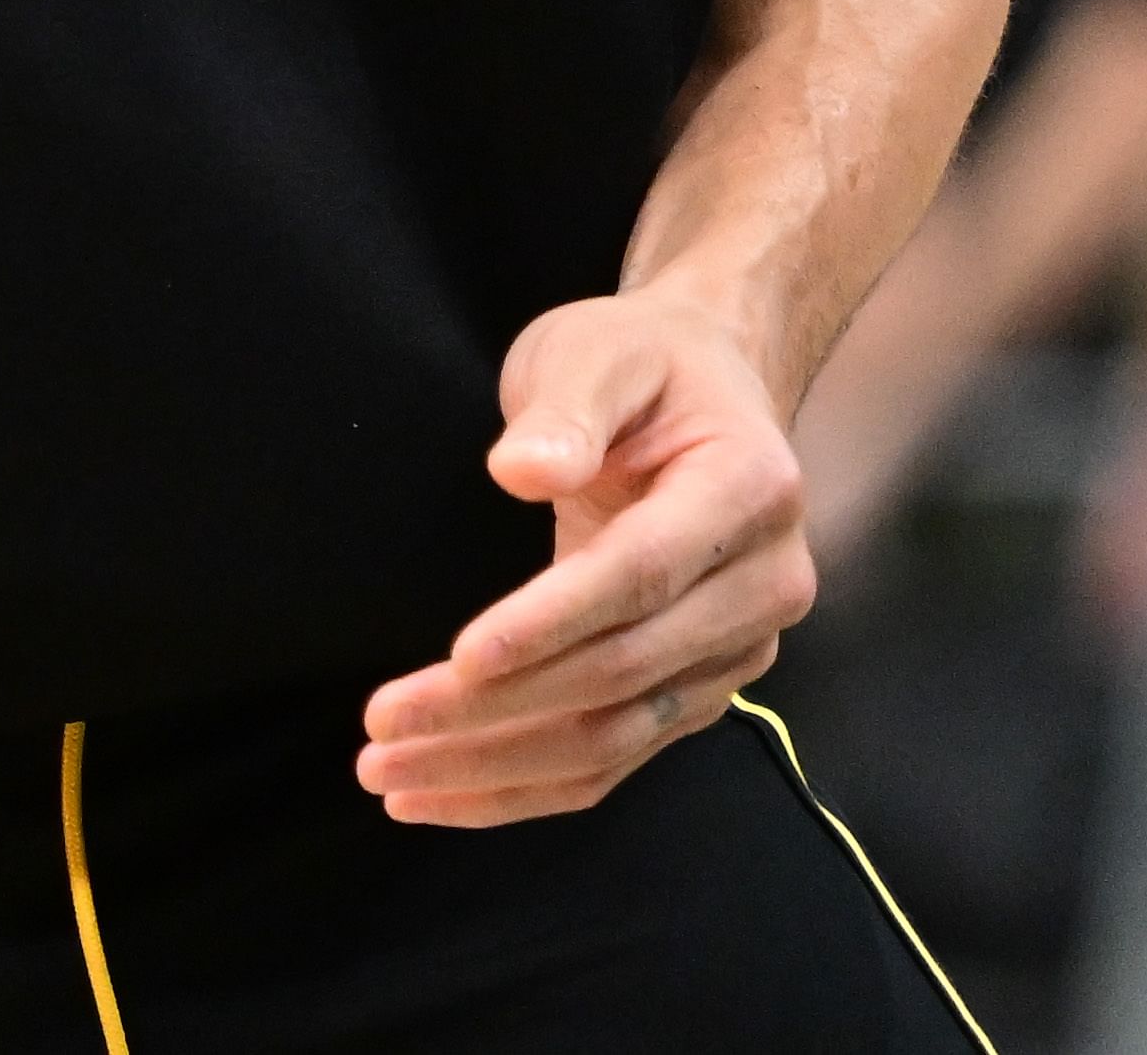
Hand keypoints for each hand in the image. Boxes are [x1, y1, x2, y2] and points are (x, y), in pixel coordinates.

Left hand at [357, 287, 818, 826]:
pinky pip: (613, 759)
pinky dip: (525, 788)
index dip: (552, 621)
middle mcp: (764, 584)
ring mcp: (738, 651)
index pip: (644, 574)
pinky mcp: (700, 693)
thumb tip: (522, 470)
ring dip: (496, 767)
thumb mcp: (597, 350)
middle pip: (622, 671)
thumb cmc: (640, 363)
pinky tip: (440, 797)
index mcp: (750, 488)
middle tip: (382, 728)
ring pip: (614, 737)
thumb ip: (565, 408)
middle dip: (497, 710)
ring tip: (388, 775)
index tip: (461, 657)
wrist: (707, 390)